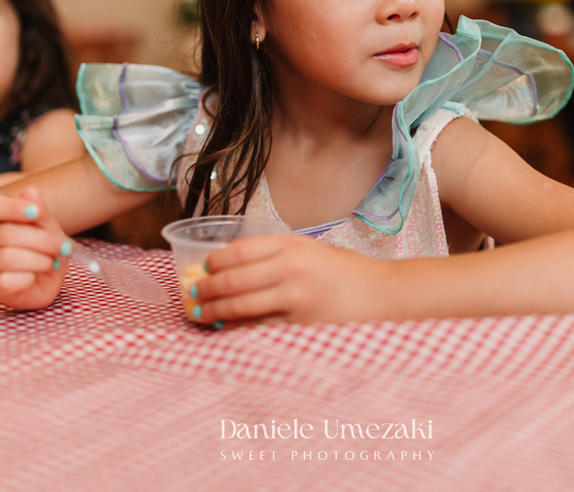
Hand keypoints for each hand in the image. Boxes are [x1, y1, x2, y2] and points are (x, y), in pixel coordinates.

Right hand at [0, 186, 67, 309]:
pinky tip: (36, 275)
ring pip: (8, 257)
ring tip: (53, 262)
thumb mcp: (39, 222)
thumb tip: (31, 190)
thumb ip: (36, 208)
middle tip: (63, 245)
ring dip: (40, 259)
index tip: (37, 212)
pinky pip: (5, 282)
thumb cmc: (30, 241)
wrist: (23, 272)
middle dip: (42, 239)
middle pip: (6, 233)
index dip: (12, 208)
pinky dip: (27, 277)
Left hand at [189, 234, 392, 325]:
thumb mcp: (310, 250)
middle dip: (206, 288)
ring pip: (240, 305)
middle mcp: (290, 268)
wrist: (382, 295)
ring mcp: (294, 298)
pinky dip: (237, 327)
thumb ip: (276, 254)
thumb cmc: (345, 272)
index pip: (239, 250)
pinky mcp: (299, 325)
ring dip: (214, 310)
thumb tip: (232, 264)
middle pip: (233, 279)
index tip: (203, 268)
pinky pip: (258, 327)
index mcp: (291, 245)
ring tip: (199, 313)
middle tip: (191, 294)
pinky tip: (226, 327)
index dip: (214, 261)